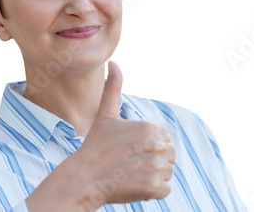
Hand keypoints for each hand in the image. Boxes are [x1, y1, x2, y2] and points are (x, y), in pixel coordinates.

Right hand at [74, 61, 175, 209]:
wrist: (85, 177)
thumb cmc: (96, 146)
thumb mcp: (106, 114)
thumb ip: (114, 88)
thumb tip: (113, 63)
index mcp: (150, 127)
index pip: (164, 138)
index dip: (148, 144)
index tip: (130, 149)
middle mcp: (157, 146)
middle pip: (169, 155)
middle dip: (153, 160)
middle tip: (130, 162)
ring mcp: (156, 167)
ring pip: (167, 172)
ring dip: (153, 175)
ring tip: (131, 173)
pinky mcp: (154, 188)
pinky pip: (165, 190)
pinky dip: (153, 191)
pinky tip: (134, 184)